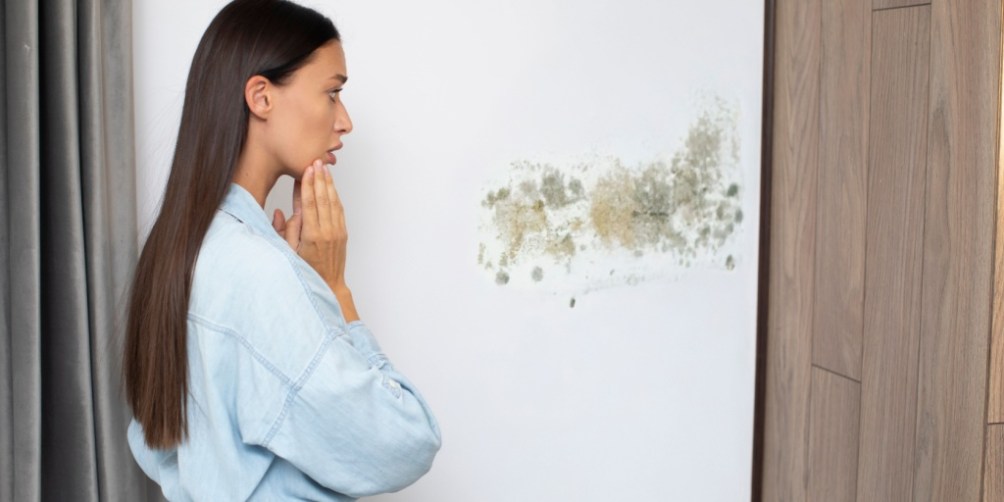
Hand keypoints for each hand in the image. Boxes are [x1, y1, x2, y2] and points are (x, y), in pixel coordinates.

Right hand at [274, 159, 358, 320]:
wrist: (329, 283)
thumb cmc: (306, 270)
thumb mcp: (288, 252)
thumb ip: (284, 231)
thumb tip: (278, 212)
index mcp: (311, 235)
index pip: (309, 203)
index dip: (307, 185)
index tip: (306, 170)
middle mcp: (326, 231)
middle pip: (322, 198)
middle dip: (319, 178)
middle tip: (316, 161)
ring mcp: (337, 231)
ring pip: (333, 201)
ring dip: (328, 183)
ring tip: (323, 168)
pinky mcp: (343, 232)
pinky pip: (339, 209)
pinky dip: (334, 195)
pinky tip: (330, 185)